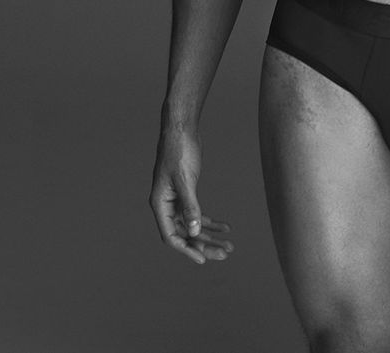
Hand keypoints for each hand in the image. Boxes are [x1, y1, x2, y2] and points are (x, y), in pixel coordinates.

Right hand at [149, 128, 233, 265]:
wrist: (181, 129)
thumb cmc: (179, 151)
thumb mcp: (185, 179)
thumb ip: (189, 205)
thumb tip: (194, 230)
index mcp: (160, 204)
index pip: (171, 236)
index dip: (186, 249)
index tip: (202, 259)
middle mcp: (166, 205)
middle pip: (185, 233)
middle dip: (204, 245)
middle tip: (225, 253)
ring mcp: (177, 200)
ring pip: (193, 225)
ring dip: (210, 235)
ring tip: (229, 244)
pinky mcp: (187, 193)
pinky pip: (198, 213)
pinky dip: (211, 221)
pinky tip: (226, 227)